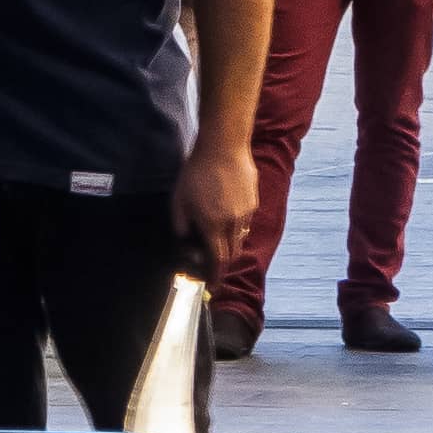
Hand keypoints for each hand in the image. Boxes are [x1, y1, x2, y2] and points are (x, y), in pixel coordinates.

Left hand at [172, 137, 256, 274]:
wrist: (223, 146)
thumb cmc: (197, 170)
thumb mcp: (179, 197)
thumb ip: (180, 223)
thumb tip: (184, 238)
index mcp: (213, 225)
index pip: (218, 260)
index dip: (216, 275)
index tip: (214, 285)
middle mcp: (233, 224)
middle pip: (232, 253)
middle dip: (223, 262)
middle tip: (214, 262)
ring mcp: (246, 213)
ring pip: (240, 238)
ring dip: (230, 244)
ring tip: (219, 237)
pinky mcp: (253, 201)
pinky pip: (245, 222)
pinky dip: (237, 226)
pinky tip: (227, 213)